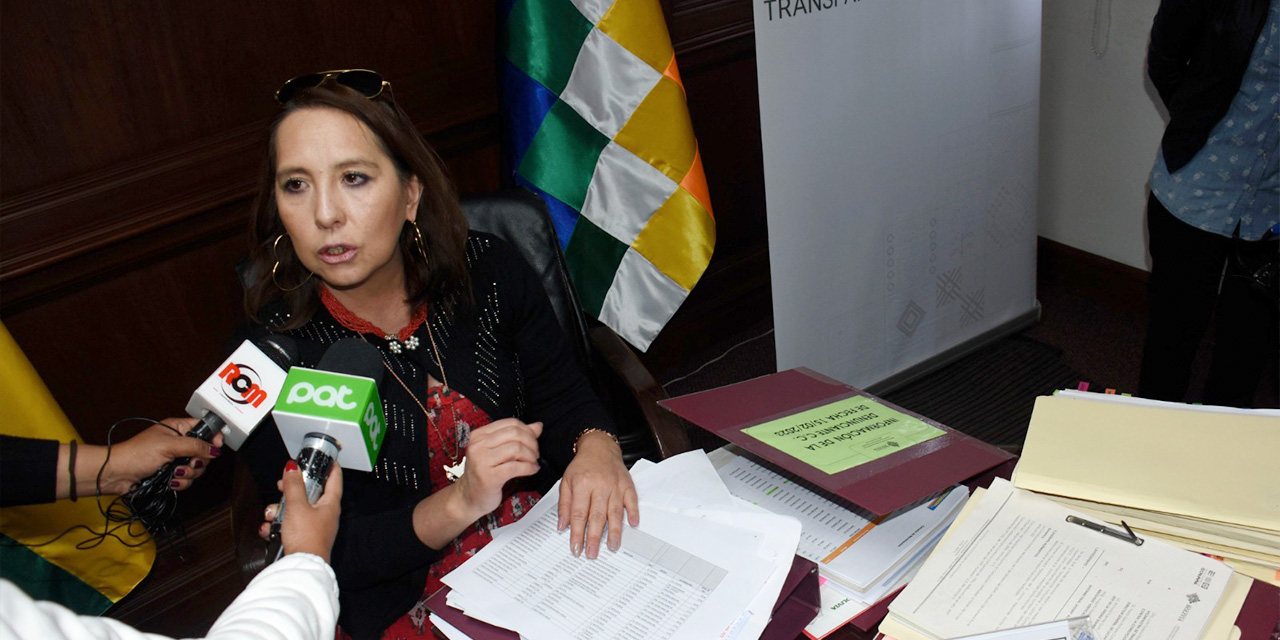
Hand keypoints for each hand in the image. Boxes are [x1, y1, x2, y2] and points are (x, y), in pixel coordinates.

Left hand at [101, 418, 222, 494]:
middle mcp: (178, 443)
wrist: (117, 474)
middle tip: (188, 462)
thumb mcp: (169, 445)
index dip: (213, 436)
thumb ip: (195, 446)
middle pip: (203, 452)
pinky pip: (187, 479)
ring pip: (196, 468)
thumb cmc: (136, 454)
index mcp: (178, 428)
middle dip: (198, 461)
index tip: (215, 446)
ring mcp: (175, 459)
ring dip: (187, 473)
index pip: (204, 428)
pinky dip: (180, 482)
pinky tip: (170, 481)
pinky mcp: (171, 474)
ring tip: (174, 472)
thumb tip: (215, 448)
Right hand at [257, 462, 342, 561]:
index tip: (325, 458)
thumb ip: (293, 486)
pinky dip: (277, 525)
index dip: (330, 466)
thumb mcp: (297, 506)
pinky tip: (270, 529)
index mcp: (330, 504)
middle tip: (282, 486)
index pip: (335, 479)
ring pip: (295, 509)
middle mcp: (325, 514)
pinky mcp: (303, 537)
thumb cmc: (306, 538)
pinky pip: (288, 525)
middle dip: (292, 490)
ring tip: (272, 515)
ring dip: (279, 510)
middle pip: (309, 493)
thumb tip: (292, 467)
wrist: (301, 566)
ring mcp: (314, 526)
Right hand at [453, 418, 542, 520]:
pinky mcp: (489, 477)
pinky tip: (531, 470)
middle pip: (515, 433)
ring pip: (516, 448)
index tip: (533, 441)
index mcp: (479, 435)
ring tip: (533, 463)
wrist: (469, 497)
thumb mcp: (498, 452)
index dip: (528, 431)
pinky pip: (516, 467)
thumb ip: (516, 437)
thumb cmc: (484, 474)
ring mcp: (482, 461)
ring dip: (531, 456)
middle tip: (535, 454)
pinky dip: (529, 468)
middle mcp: (478, 445)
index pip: (510, 423)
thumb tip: (537, 426)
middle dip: (531, 443)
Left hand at [558, 431, 637, 558]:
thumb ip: (564, 504)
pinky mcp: (627, 484)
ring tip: (612, 546)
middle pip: (596, 515)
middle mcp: (599, 485)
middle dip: (594, 537)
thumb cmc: (581, 467)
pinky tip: (633, 524)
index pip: (578, 513)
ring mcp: (615, 485)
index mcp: (582, 484)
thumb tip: (562, 526)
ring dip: (614, 530)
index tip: (576, 548)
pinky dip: (633, 512)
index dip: (577, 533)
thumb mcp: (566, 482)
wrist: (599, 447)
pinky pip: (632, 500)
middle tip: (592, 553)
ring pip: (615, 511)